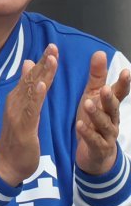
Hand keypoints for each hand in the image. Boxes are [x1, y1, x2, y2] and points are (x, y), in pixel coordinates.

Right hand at [0, 45, 57, 185]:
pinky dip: (35, 95)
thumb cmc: (17, 139)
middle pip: (30, 79)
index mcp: (17, 99)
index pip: (31, 77)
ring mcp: (17, 113)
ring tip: (51, 59)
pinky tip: (41, 84)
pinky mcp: (22, 126)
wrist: (6, 163)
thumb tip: (28, 65)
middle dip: (43, 63)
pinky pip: (30, 108)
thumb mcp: (23, 112)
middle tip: (53, 47)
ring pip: (31, 90)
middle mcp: (14, 103)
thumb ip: (27, 90)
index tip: (52, 47)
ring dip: (41, 74)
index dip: (42, 62)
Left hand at [75, 50, 130, 175]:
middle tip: (105, 89)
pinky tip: (79, 125)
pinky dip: (87, 133)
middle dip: (110, 98)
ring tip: (88, 104)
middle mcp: (112, 119)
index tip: (126, 71)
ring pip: (104, 124)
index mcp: (110, 105)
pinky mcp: (98, 147)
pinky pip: (94, 140)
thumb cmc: (93, 119)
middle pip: (113, 108)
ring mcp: (107, 134)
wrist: (94, 153)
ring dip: (96, 114)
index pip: (120, 93)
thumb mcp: (93, 96)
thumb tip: (100, 52)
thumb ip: (97, 77)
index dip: (124, 83)